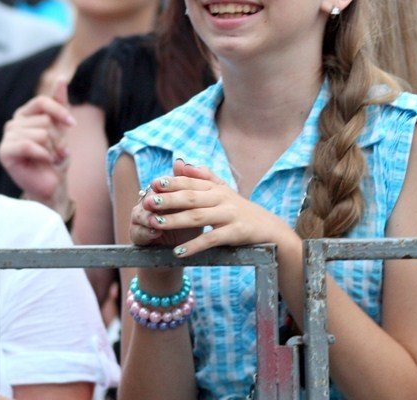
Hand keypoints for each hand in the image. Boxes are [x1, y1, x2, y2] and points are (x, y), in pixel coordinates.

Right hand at [0, 81, 76, 205]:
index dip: (60, 112)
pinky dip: (43, 154)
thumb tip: (61, 78)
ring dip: (52, 149)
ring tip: (50, 158)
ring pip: (40, 134)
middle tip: (56, 151)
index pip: (43, 102)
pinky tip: (44, 161)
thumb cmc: (56, 156)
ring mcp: (7, 137)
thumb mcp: (62, 127)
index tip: (73, 124)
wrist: (52, 183)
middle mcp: (14, 123)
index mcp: (25, 114)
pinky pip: (27, 145)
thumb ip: (60, 104)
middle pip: (44, 121)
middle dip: (57, 138)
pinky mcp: (4, 152)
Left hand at [132, 160, 292, 256]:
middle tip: (147, 202)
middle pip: (191, 198)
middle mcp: (223, 198)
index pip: (191, 182)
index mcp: (217, 188)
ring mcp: (230, 215)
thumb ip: (203, 177)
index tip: (153, 183)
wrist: (270, 230)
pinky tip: (178, 252)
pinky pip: (211, 239)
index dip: (172, 182)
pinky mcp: (236, 233)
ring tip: (155, 224)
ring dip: (174, 221)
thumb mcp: (224, 191)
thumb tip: (180, 163)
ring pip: (198, 217)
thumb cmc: (241, 211)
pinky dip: (194, 246)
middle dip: (167, 200)